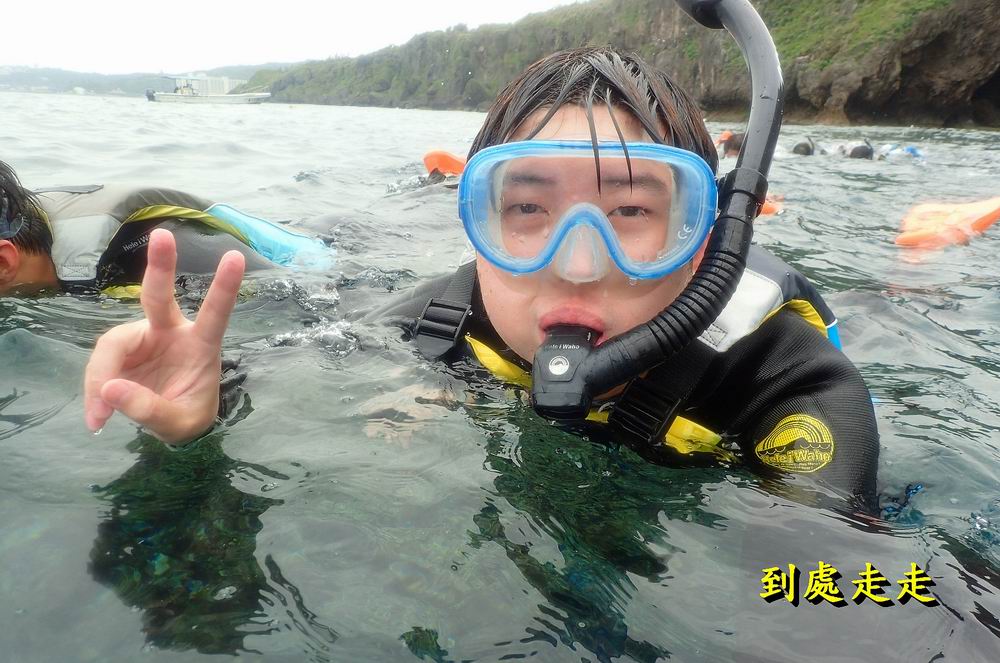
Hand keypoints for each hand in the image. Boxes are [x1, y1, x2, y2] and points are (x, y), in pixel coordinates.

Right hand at [84, 228, 244, 443]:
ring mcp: (144, 337)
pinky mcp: (121, 349)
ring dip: (100, 378)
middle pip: (160, 297)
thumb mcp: (177, 423)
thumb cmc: (187, 415)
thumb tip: (109, 390)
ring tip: (100, 416)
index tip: (235, 257)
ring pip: (113, 344)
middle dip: (161, 265)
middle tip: (164, 235)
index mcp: (202, 346)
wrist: (170, 423)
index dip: (224, 288)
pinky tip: (97, 418)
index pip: (215, 314)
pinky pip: (101, 365)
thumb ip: (149, 410)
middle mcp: (171, 332)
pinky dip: (94, 390)